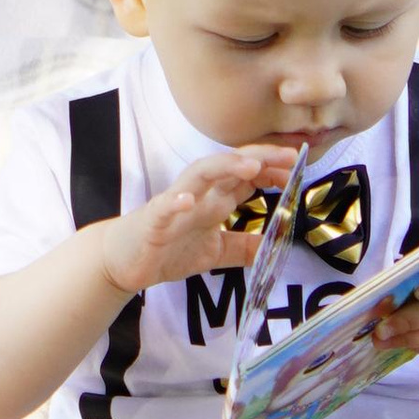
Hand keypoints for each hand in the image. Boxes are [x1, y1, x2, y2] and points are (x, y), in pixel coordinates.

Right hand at [98, 144, 297, 296]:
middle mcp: (198, 195)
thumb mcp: (214, 252)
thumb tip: (274, 247)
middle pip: (229, 166)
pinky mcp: (153, 220)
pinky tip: (189, 201)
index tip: (296, 172)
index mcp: (213, 201)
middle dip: (258, 158)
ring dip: (224, 166)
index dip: (271, 171)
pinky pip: (164, 207)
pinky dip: (176, 202)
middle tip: (288, 156)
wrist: (123, 261)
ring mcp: (175, 204)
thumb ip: (243, 247)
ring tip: (250, 166)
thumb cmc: (167, 249)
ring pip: (200, 175)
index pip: (246, 177)